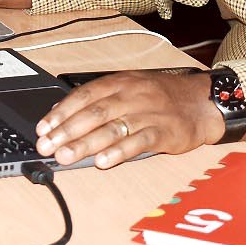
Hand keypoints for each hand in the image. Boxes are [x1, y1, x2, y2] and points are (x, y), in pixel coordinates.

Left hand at [34, 71, 225, 168]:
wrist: (201, 101)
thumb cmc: (160, 96)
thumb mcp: (129, 87)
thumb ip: (99, 99)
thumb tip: (63, 113)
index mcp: (118, 83)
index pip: (83, 96)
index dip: (61, 112)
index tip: (44, 128)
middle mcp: (130, 95)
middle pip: (93, 113)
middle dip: (66, 131)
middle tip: (47, 146)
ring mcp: (147, 113)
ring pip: (111, 129)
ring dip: (85, 144)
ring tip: (65, 156)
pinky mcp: (163, 131)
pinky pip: (137, 142)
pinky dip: (118, 152)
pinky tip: (102, 161)